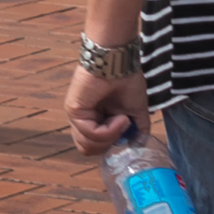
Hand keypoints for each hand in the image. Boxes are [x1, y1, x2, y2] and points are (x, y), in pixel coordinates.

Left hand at [63, 40, 146, 154]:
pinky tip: (120, 117)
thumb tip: (138, 145)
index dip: (112, 145)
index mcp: (95, 120)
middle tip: (124, 128)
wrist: (120, 63)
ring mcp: (77, 116)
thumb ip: (137, 131)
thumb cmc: (127, 80)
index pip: (95, 146)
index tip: (127, 133)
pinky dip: (109, 130)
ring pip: (88, 146)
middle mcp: (83, 119)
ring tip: (123, 121)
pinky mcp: (74, 111)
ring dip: (111, 137)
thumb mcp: (136, 112)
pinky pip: (90, 134)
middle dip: (110, 144)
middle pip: (89, 150)